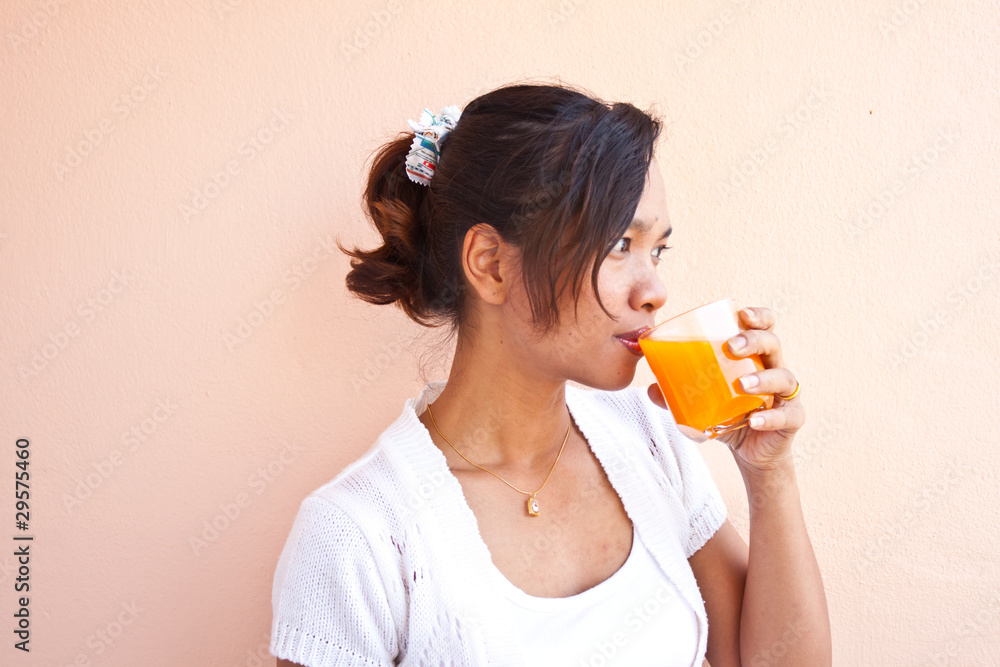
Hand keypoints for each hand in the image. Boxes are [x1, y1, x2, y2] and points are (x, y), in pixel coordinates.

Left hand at [646, 306, 804, 473]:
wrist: (751, 451)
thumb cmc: (730, 415)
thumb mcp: (704, 401)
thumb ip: (678, 394)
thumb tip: (651, 387)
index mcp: (755, 356)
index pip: (764, 327)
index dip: (758, 316)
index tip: (742, 315)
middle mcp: (775, 369)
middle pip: (773, 344)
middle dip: (754, 340)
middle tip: (732, 347)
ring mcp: (786, 395)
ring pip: (783, 378)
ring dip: (763, 379)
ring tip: (742, 385)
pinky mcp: (792, 419)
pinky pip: (788, 415)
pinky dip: (771, 417)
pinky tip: (755, 420)